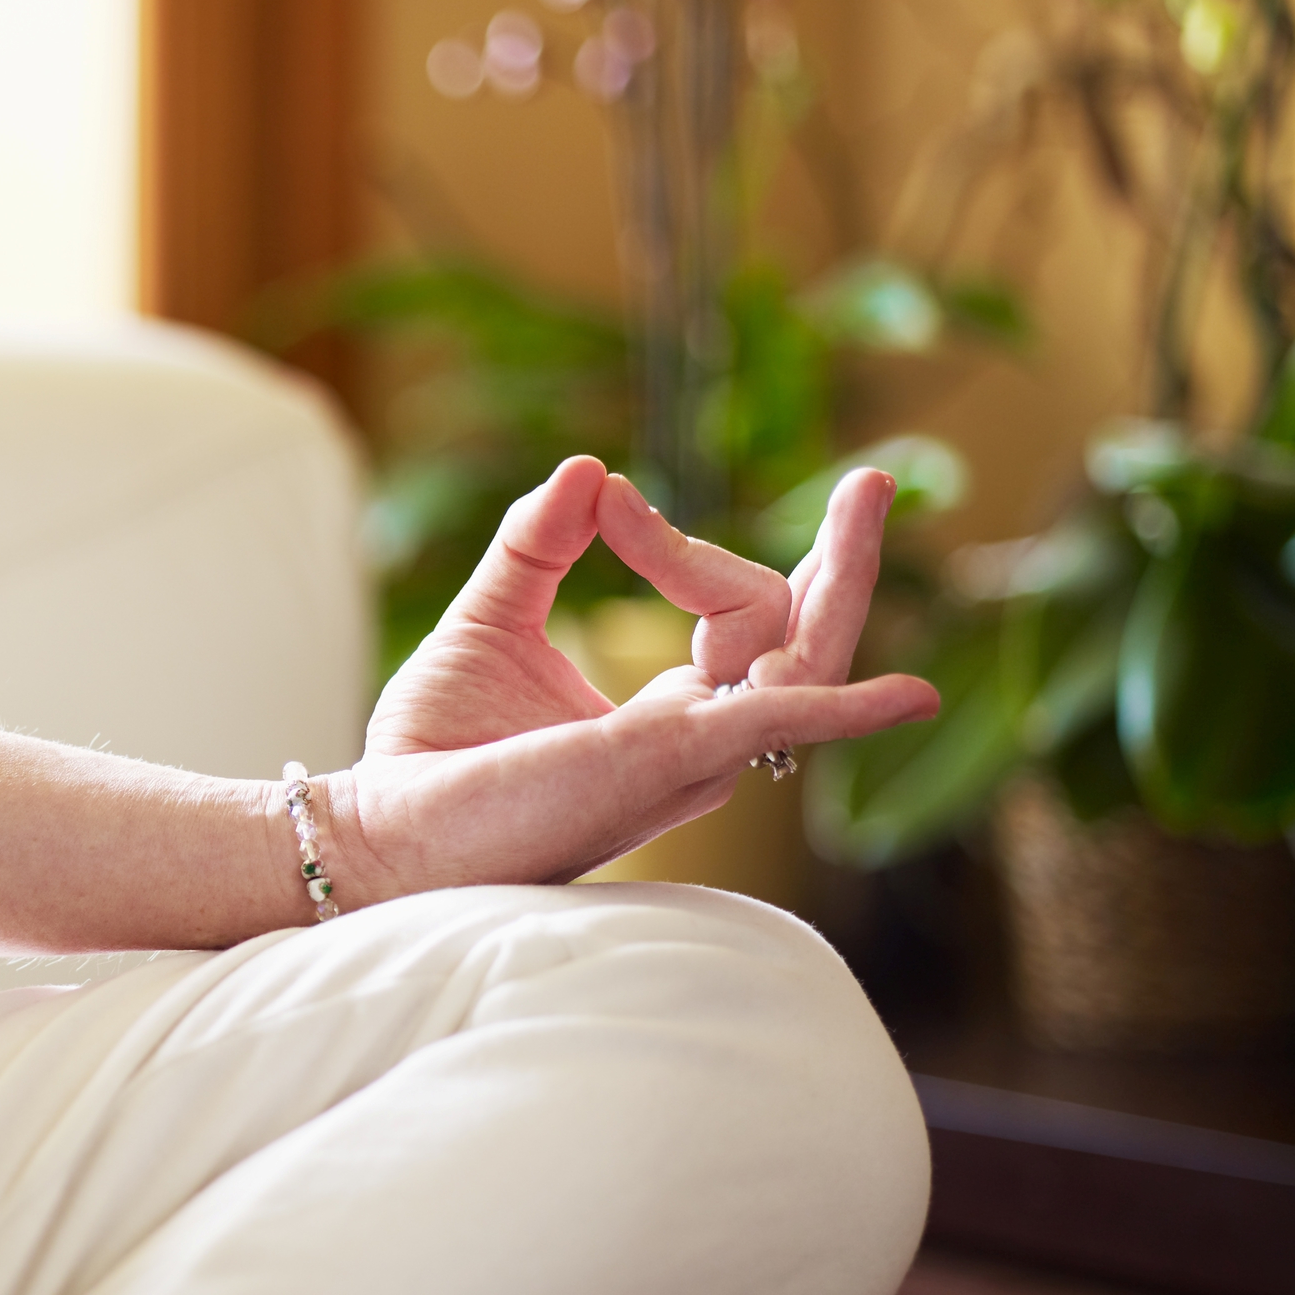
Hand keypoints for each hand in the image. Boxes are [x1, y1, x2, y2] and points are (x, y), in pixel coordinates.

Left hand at [330, 456, 939, 897]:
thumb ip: (538, 546)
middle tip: (870, 482)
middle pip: (803, 640)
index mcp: (669, 713)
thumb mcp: (489, 624)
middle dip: (844, 562)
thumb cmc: (432, 752)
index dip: (677, 541)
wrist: (384, 825)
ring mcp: (690, 753)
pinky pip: (775, 723)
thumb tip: (588, 468)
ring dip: (839, 576)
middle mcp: (697, 740)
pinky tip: (910, 696)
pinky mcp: (665, 757)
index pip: (739, 614)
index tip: (610, 500)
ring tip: (864, 495)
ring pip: (800, 658)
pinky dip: (843, 707)